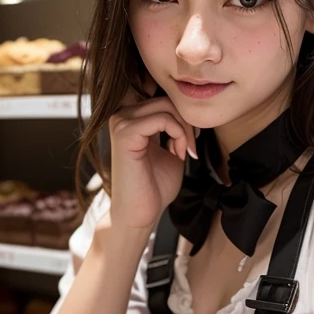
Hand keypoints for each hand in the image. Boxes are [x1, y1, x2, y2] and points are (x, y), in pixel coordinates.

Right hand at [108, 82, 196, 229]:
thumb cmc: (155, 187)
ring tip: (185, 152)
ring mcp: (121, 123)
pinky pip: (162, 119)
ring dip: (184, 129)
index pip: (164, 100)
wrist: (140, 214)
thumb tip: (190, 111)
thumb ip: (176, 129)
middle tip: (192, 148)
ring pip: (166, 106)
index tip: (191, 143)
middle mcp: (123, 116)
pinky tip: (179, 153)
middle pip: (166, 100)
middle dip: (187, 122)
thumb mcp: (171, 150)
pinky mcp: (125, 134)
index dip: (183, 117)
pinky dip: (178, 134)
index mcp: (132, 120)